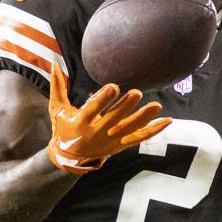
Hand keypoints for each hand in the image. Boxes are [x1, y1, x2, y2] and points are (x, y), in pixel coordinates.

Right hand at [47, 66, 170, 173]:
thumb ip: (57, 86)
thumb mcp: (57, 109)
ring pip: (129, 130)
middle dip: (125, 107)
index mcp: (80, 123)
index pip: (92, 110)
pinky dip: (154, 130)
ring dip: (143, 118)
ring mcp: (110, 141)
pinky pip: (139, 138)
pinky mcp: (120, 145)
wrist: (70, 158)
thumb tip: (53, 63)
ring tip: (156, 106)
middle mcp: (96, 134)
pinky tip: (167, 120)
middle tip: (136, 93)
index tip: (113, 87)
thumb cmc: (63, 128)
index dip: (103, 99)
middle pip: (113, 119)